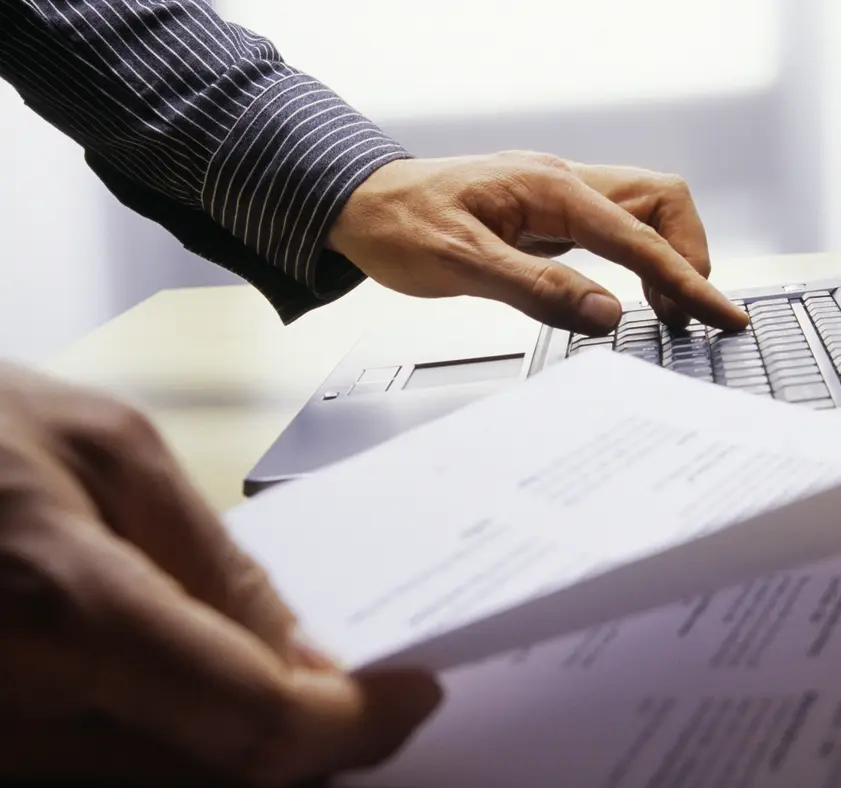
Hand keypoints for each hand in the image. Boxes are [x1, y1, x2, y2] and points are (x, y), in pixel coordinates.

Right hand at [0, 364, 440, 786]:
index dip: (353, 724)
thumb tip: (303, 652)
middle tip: (362, 682)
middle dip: (310, 733)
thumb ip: (213, 560)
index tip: (412, 698)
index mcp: (69, 612)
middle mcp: (23, 714)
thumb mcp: (109, 449)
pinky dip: (181, 733)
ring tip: (292, 671)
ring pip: (175, 778)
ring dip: (247, 735)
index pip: (257, 723)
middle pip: (224, 771)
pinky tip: (202, 675)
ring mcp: (1, 748)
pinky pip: (115, 764)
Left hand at [327, 151, 750, 335]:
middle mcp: (564, 183)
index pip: (640, 236)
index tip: (721, 315)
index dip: (687, 280)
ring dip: (666, 257)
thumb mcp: (461, 264)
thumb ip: (537, 289)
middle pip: (662, 202)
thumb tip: (607, 314)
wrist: (357, 203)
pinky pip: (615, 228)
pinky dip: (638, 259)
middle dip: (688, 255)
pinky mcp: (548, 214)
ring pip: (644, 211)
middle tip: (691, 313)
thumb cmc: (398, 225)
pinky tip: (629, 293)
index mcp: (549, 189)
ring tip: (669, 311)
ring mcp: (558, 196)